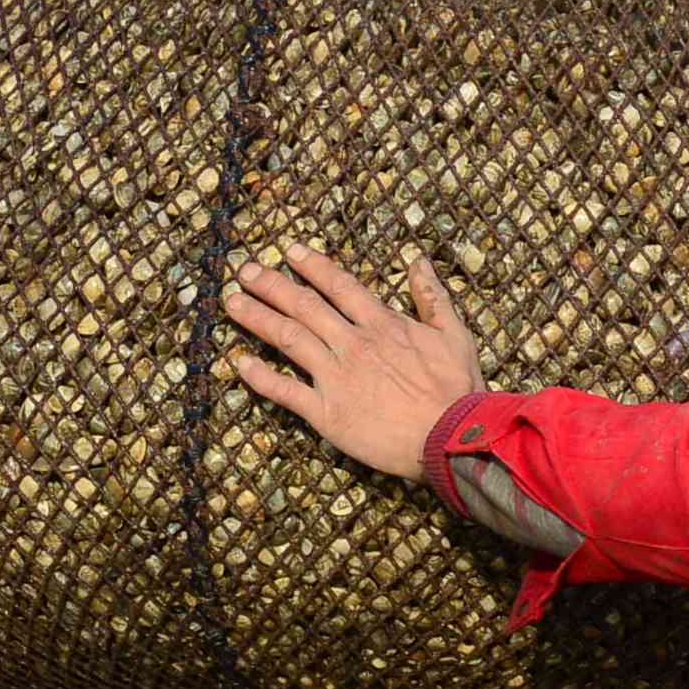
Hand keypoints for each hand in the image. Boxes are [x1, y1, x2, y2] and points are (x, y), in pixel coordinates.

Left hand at [220, 244, 484, 480]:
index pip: (338, 285)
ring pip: (288, 338)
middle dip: (271, 285)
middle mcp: (352, 344)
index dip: (311, 265)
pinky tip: (239, 362)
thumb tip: (418, 260)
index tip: (288, 251)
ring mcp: (336, 377)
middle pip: (303, 305)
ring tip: (232, 302)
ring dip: (257, 318)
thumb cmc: (457, 389)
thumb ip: (432, 296)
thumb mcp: (455, 334)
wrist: (451, 437)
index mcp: (381, 324)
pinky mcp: (326, 413)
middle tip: (244, 270)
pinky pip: (285, 391)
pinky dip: (260, 376)